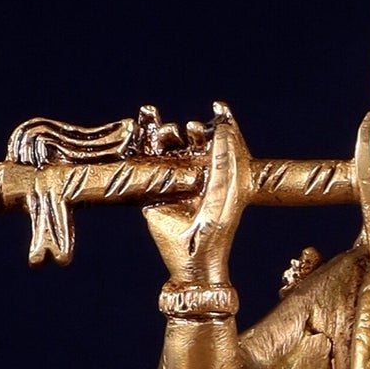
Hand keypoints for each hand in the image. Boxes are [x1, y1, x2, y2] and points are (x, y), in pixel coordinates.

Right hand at [144, 102, 249, 285]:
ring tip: (168, 130)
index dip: (217, 124)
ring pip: (165, 149)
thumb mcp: (226, 189)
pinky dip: (143, 144)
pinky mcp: (152, 192)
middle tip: (190, 128)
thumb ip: (224, 156)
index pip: (216, 142)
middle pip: (189, 142)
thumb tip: (224, 123)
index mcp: (219, 175)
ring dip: (165, 133)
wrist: (194, 260)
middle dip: (189, 129)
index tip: (217, 108)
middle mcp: (195, 176)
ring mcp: (172, 183)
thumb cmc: (217, 229)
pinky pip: (145, 163)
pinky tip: (145, 126)